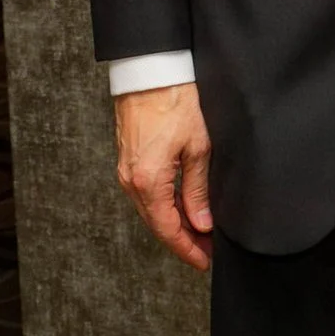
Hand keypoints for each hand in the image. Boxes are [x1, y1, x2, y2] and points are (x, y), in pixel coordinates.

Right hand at [114, 82, 213, 270]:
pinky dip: (165, 207)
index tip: (204, 262)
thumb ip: (197, 189)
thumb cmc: (176, 103)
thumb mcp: (198, 148)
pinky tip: (183, 209)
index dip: (187, 249)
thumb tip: (202, 223)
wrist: (150, 73)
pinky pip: (147, 194)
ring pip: (152, 210)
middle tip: (207, 252)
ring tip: (200, 235)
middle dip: (183, 241)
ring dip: (174, 224)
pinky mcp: (129, 161)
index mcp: (148, 181)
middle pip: (158, 223)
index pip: (168, 228)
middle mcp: (131, 181)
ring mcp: (127, 171)